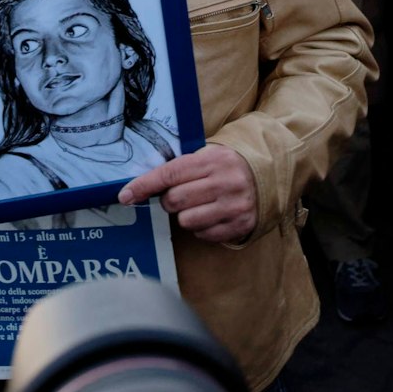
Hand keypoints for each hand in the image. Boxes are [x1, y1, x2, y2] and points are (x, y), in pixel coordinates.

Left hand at [118, 143, 257, 244]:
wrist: (267, 175)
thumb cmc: (226, 166)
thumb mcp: (207, 156)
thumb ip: (179, 168)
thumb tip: (138, 187)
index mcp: (212, 160)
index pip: (169, 174)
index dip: (143, 185)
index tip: (124, 195)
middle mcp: (225, 182)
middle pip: (174, 200)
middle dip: (169, 200)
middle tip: (180, 195)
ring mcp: (234, 206)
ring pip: (186, 221)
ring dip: (185, 216)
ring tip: (200, 205)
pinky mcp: (240, 225)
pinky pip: (203, 235)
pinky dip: (201, 228)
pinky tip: (212, 215)